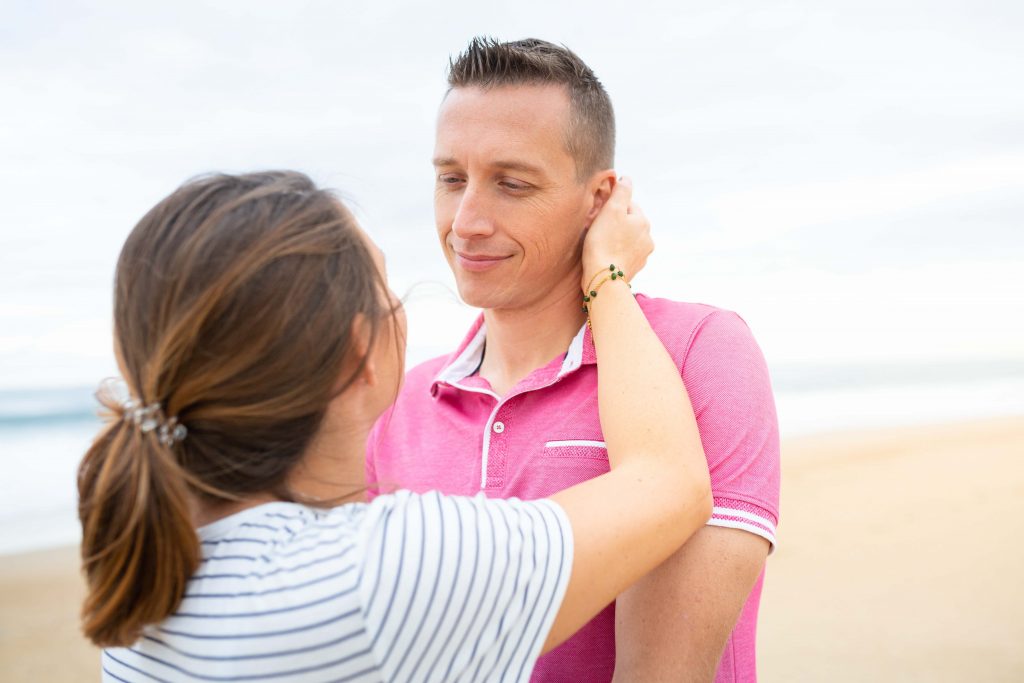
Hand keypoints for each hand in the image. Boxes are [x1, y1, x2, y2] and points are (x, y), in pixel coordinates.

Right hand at [581, 177, 651, 292]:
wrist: (604, 278)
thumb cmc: (604, 242)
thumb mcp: (611, 210)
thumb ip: (621, 191)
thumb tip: (626, 178)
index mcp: (643, 221)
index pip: (628, 205)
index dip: (611, 208)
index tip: (600, 216)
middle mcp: (648, 238)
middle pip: (629, 222)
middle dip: (616, 223)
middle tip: (599, 230)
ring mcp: (643, 255)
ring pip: (628, 239)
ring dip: (617, 238)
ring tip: (602, 244)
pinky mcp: (635, 268)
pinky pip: (626, 254)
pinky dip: (618, 253)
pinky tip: (607, 256)